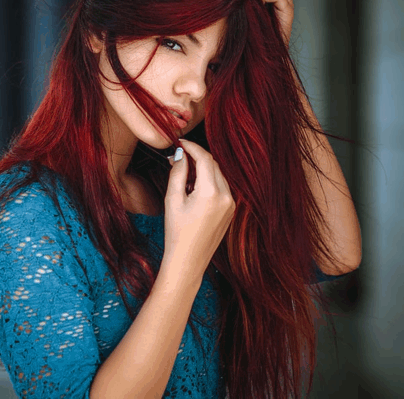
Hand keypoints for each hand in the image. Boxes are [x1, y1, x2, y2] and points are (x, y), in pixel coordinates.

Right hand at [164, 140, 235, 282]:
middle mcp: (226, 196)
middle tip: (177, 157)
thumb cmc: (176, 232)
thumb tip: (180, 154)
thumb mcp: (172, 199)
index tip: (179, 143)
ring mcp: (231, 204)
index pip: (205, 158)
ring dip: (203, 169)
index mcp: (211, 192)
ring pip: (218, 175)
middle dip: (196, 157)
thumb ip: (178, 172)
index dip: (191, 147)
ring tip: (183, 176)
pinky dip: (208, 181)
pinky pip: (221, 187)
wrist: (188, 261)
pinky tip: (193, 189)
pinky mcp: (231, 211)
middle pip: (213, 164)